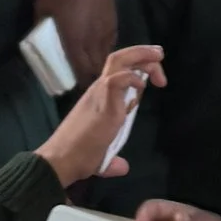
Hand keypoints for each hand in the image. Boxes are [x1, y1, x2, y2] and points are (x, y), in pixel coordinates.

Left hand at [36, 0, 116, 86]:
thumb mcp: (42, 8)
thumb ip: (41, 27)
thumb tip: (39, 39)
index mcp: (73, 41)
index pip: (79, 71)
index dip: (77, 82)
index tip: (72, 87)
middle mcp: (91, 42)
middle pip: (94, 69)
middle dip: (89, 78)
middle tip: (81, 80)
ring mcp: (104, 34)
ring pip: (104, 58)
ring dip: (98, 66)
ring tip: (91, 69)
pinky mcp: (112, 25)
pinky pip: (110, 46)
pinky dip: (104, 52)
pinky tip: (98, 51)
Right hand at [42, 46, 165, 190]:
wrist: (60, 161)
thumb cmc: (77, 157)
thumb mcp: (101, 156)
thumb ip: (113, 160)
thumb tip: (123, 167)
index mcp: (99, 97)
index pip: (118, 72)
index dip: (138, 69)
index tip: (154, 79)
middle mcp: (98, 90)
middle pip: (120, 58)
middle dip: (142, 52)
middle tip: (160, 54)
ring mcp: (100, 94)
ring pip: (119, 61)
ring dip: (141, 56)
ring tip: (158, 58)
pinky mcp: (104, 104)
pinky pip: (117, 80)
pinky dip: (132, 78)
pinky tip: (142, 86)